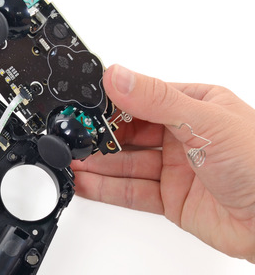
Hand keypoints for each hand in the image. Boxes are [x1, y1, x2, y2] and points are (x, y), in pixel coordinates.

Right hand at [72, 65, 254, 262]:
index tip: (85, 108)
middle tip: (73, 138)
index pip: (142, 100)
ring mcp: (176, 168)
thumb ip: (155, 99)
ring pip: (126, 162)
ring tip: (70, 160)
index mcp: (195, 105)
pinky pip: (132, 190)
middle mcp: (184, 135)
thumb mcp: (204, 121)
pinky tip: (86, 181)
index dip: (112, 105)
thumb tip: (117, 75)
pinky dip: (106, 188)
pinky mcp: (172, 198)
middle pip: (130, 133)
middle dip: (100, 137)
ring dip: (98, 163)